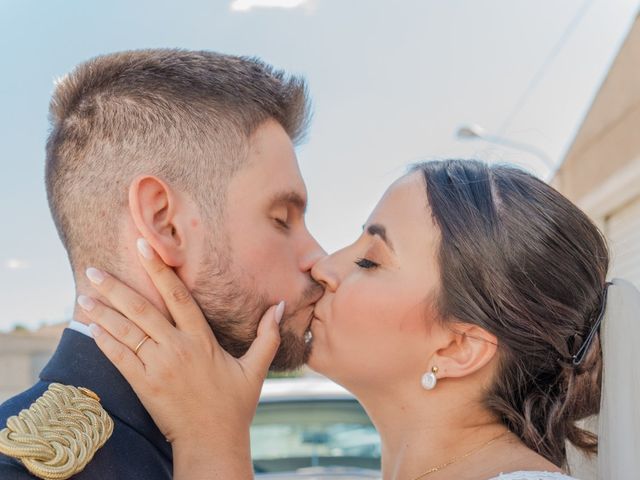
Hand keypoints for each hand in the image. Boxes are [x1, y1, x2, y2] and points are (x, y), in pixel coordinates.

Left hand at [79, 238, 282, 478]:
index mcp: (202, 340)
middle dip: (116, 288)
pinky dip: (105, 342)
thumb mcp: (256, 369)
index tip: (143, 249)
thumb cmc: (235, 406)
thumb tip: (279, 306)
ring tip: (84, 296)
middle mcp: (177, 348)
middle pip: (143, 310)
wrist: (212, 442)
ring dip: (103, 313)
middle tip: (94, 270)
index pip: (178, 297)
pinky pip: (120, 359)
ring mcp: (158, 367)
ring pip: (126, 333)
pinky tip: (92, 328)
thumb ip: (267, 336)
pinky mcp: (145, 386)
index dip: (160, 271)